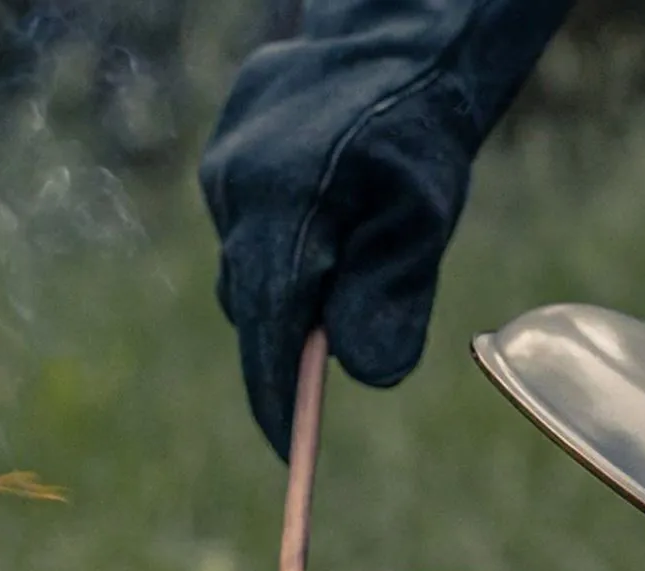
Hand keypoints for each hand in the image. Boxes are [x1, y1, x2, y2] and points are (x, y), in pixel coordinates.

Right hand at [199, 0, 572, 457]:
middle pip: (253, 307)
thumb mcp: (423, 224)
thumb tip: (362, 373)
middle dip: (289, 345)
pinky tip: (326, 218)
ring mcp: (221, 169)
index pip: (269, 335)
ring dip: (289, 288)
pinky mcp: (223, 155)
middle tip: (331, 362)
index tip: (290, 454)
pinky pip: (245, 228)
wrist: (398, 38)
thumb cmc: (419, 134)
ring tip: (345, 263)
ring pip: (247, 268)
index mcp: (281, 210)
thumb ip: (392, 299)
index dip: (277, 404)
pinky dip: (280, 246)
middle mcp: (234, 191)